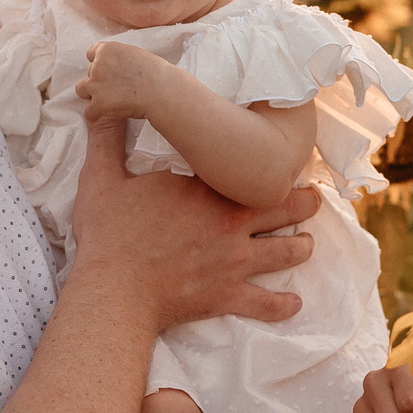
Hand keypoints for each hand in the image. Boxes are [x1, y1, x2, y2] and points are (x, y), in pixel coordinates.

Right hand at [68, 115, 318, 329]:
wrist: (114, 288)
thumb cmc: (109, 234)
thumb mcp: (102, 178)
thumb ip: (106, 139)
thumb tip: (99, 107)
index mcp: (206, 190)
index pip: (248, 169)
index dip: (266, 165)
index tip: (277, 159)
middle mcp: (230, 223)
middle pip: (284, 208)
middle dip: (304, 202)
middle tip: (314, 199)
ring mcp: (233, 262)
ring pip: (286, 252)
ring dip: (301, 248)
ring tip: (307, 244)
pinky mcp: (228, 296)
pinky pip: (266, 304)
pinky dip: (282, 305)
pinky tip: (294, 303)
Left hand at [76, 40, 175, 123]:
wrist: (162, 91)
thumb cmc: (155, 72)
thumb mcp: (134, 53)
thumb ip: (118, 57)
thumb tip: (112, 64)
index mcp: (107, 50)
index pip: (91, 54)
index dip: (100, 63)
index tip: (109, 71)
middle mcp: (97, 65)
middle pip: (89, 73)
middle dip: (99, 80)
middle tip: (116, 88)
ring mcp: (96, 85)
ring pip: (81, 90)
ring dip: (92, 95)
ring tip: (108, 100)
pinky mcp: (99, 103)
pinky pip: (89, 112)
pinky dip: (96, 114)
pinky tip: (107, 114)